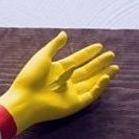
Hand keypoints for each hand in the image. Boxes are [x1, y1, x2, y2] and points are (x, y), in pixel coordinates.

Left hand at [0, 31, 119, 131]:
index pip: (76, 60)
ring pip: (91, 83)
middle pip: (86, 71)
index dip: (87, 53)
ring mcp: (69, 93)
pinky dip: (99, 87)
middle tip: (111, 55)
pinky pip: (90, 95)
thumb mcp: (42, 57)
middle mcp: (64, 82)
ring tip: (115, 66)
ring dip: (103, 75)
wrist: (23, 100)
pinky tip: (105, 77)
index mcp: (56, 71)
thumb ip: (54, 46)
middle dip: (98, 63)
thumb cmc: (29, 79)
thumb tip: (64, 33)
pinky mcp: (73, 104)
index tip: (99, 45)